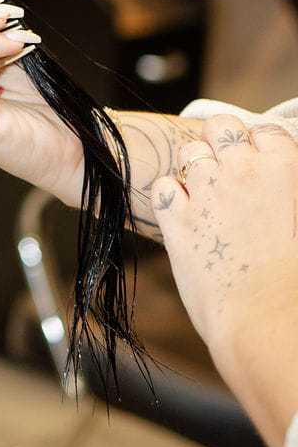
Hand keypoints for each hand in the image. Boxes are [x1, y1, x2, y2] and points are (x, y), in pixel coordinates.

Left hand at [152, 115, 297, 446]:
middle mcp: (242, 168)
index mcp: (284, 164)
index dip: (255, 145)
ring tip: (205, 198)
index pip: (261, 130)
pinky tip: (182, 216)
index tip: (255, 163)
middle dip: (219, 143)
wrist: (268, 318)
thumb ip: (288, 191)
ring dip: (194, 168)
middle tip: (224, 171)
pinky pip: (163, 186)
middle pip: (219, 128)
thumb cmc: (297, 280)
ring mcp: (206, 190)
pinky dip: (170, 197)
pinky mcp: (176, 217)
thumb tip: (282, 195)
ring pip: (188, 153)